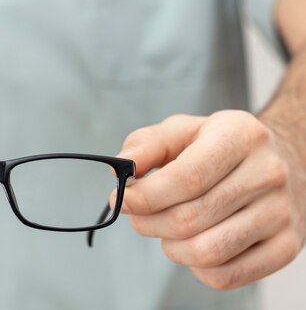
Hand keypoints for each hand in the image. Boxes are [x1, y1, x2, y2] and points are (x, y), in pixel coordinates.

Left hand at [111, 110, 305, 289]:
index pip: (187, 177)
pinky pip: (227, 275)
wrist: (280, 160)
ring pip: (207, 251)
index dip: (146, 195)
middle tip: (135, 216)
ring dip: (170, 247)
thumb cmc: (218, 144)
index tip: (121, 199)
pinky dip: (196, 267)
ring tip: (163, 229)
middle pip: (192, 217)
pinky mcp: (286, 246)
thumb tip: (120, 169)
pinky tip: (191, 245)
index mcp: (240, 135)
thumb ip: (147, 144)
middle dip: (149, 222)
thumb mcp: (183, 129)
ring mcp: (281, 213)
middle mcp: (267, 173)